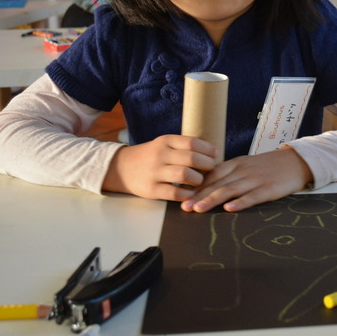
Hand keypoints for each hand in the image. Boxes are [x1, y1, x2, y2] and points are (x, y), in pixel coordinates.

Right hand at [103, 135, 218, 201]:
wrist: (120, 168)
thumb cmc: (150, 156)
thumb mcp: (163, 145)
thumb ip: (183, 147)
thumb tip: (211, 152)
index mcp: (165, 141)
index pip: (192, 142)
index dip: (208, 149)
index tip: (216, 155)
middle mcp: (160, 155)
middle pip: (191, 158)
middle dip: (207, 164)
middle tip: (211, 169)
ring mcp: (155, 172)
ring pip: (185, 174)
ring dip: (198, 179)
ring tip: (199, 181)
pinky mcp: (151, 189)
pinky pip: (175, 192)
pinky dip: (187, 194)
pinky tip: (191, 193)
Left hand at [181, 147, 313, 212]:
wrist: (296, 161)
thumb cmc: (269, 166)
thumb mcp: (247, 166)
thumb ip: (229, 175)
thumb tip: (207, 188)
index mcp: (236, 164)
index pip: (212, 175)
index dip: (196, 186)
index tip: (181, 196)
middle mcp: (243, 171)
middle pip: (217, 184)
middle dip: (199, 196)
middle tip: (184, 207)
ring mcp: (256, 180)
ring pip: (230, 190)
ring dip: (212, 200)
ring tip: (198, 209)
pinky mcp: (269, 189)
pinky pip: (253, 196)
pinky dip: (240, 202)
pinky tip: (230, 209)